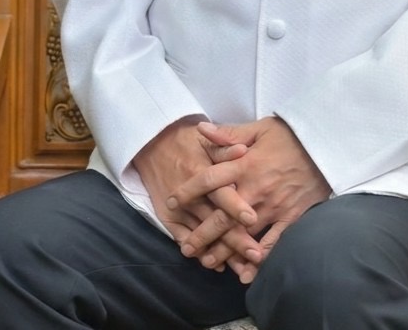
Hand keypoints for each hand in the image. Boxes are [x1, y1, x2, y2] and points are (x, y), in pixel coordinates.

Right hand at [133, 117, 262, 277]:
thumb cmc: (185, 141)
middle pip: (215, 220)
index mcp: (200, 172)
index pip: (220, 192)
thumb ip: (225, 146)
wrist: (152, 145)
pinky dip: (201, 254)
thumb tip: (245, 150)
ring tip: (243, 269)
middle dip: (235, 239)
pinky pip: (185, 240)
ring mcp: (179, 210)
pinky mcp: (169, 219)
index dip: (236, 206)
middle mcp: (190, 195)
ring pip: (203, 236)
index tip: (253, 219)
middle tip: (255, 255)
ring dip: (223, 253)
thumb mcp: (205, 140)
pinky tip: (219, 265)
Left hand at [169, 117, 330, 279]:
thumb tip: (200, 130)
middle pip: (222, 215)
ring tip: (207, 261)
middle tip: (185, 247)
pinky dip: (258, 259)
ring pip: (244, 234)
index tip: (171, 201)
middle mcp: (257, 188)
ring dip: (224, 250)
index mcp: (246, 163)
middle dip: (202, 233)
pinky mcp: (292, 217)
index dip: (188, 190)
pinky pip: (273, 243)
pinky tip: (245, 273)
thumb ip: (229, 134)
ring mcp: (274, 205)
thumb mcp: (259, 128)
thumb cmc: (291, 135)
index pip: (209, 179)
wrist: (327, 145)